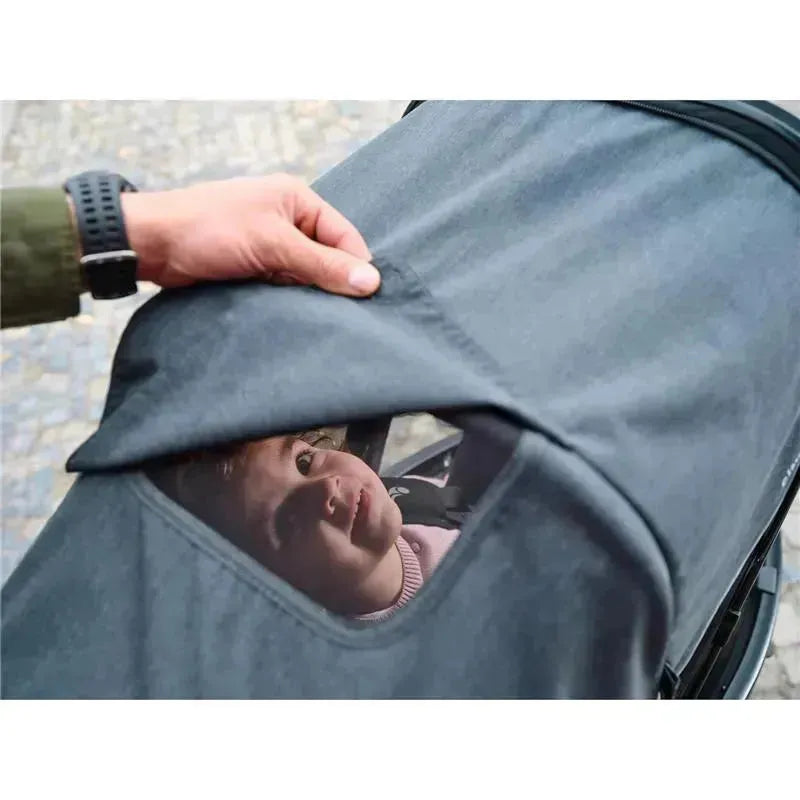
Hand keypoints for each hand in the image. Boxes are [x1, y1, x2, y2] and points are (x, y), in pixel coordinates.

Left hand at [120, 175, 379, 295]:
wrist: (151, 245)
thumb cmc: (209, 230)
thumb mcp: (272, 245)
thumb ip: (321, 264)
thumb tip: (370, 282)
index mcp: (297, 200)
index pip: (344, 236)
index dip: (356, 268)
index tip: (367, 301)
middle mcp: (287, 219)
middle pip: (327, 257)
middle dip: (333, 283)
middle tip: (348, 316)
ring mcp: (269, 245)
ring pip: (306, 276)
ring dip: (309, 295)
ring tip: (321, 318)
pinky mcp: (254, 267)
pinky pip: (284, 286)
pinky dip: (289, 300)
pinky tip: (296, 317)